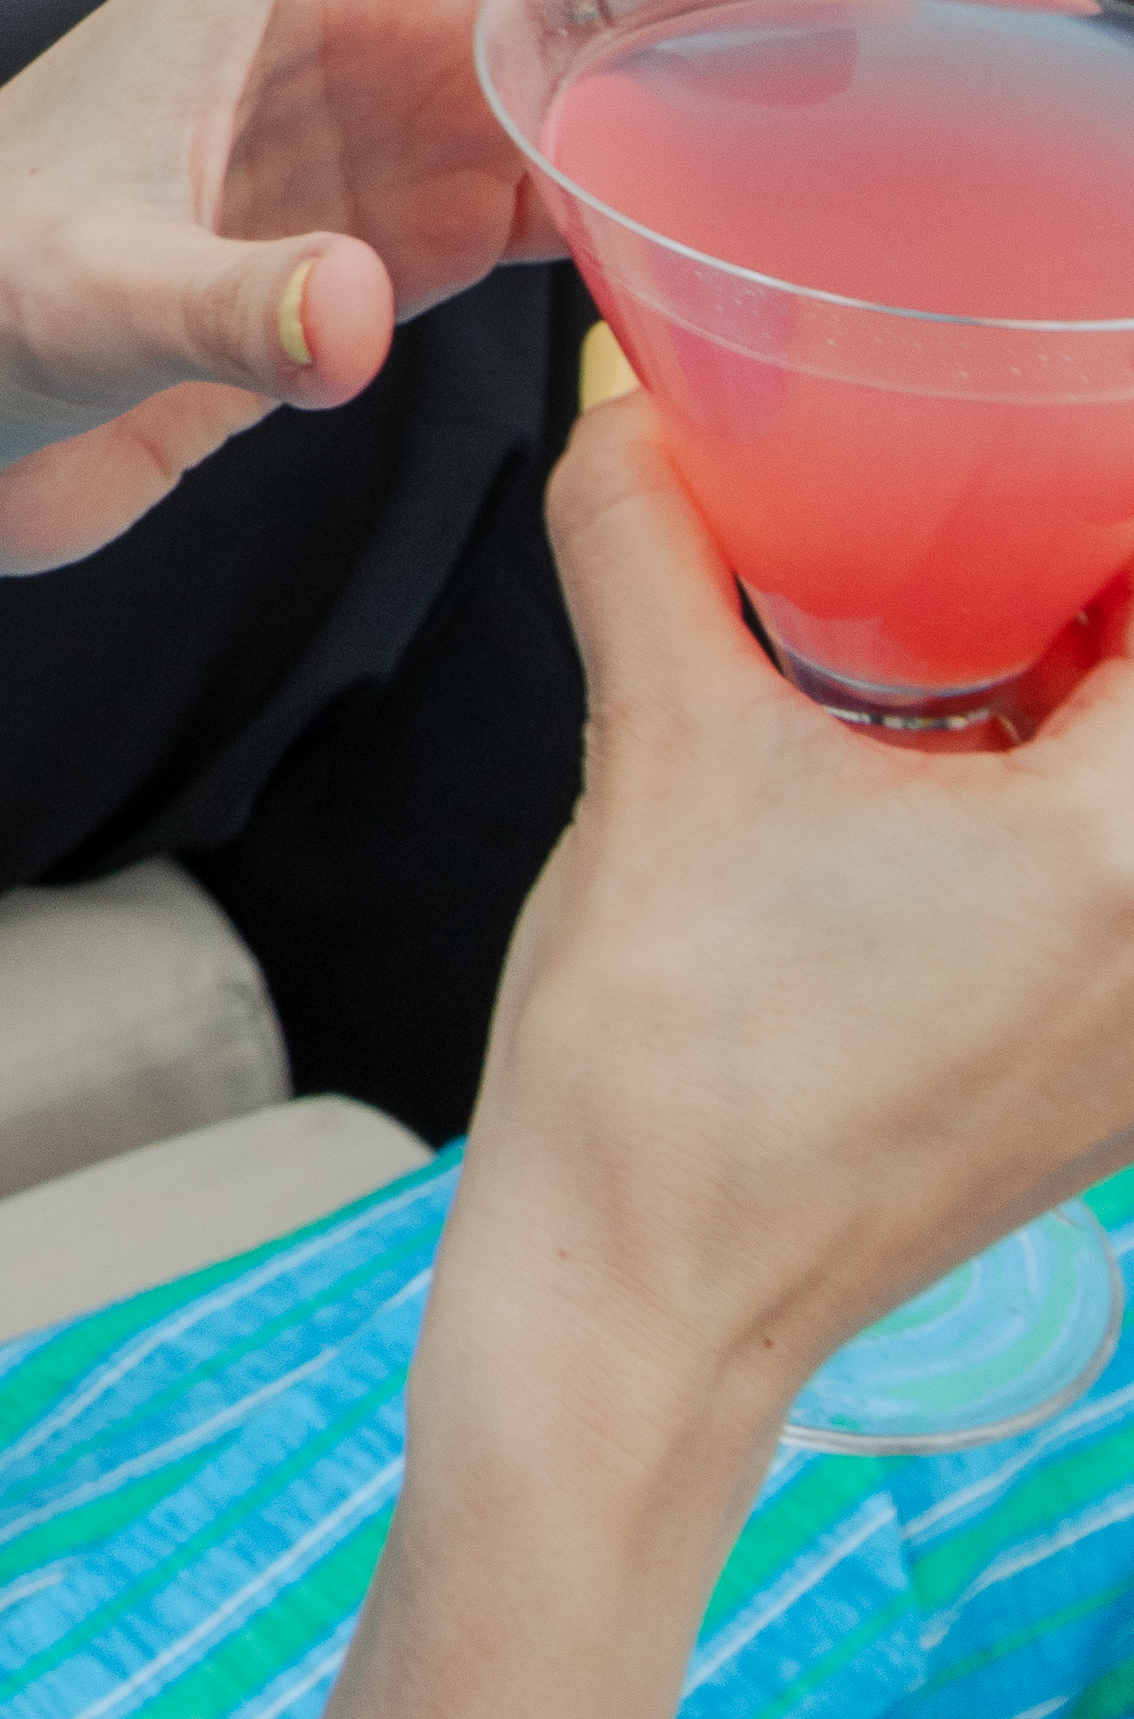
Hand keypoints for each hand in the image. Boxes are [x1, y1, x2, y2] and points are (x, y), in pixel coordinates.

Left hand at [0, 0, 1113, 595]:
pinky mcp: (407, 243)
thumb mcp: (67, 298)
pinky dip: (729, 196)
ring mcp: (404, 128)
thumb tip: (353, 326)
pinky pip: (609, 194)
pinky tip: (851, 212)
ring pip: (666, 59)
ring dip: (835, 44)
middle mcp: (376, 14)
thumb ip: (217, 305)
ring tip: (1018, 29)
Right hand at [442, 384, 1133, 1438]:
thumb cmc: (671, 1064)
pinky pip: (1114, 900)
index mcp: (1117, 858)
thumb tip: (633, 418)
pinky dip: (1062, 805)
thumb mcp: (658, 752)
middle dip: (1092, 610)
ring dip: (1081, 706)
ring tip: (968, 617)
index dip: (1110, 507)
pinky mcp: (1087, 1091)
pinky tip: (934, 757)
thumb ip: (647, 549)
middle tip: (1006, 504)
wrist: (638, 1301)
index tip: (1062, 437)